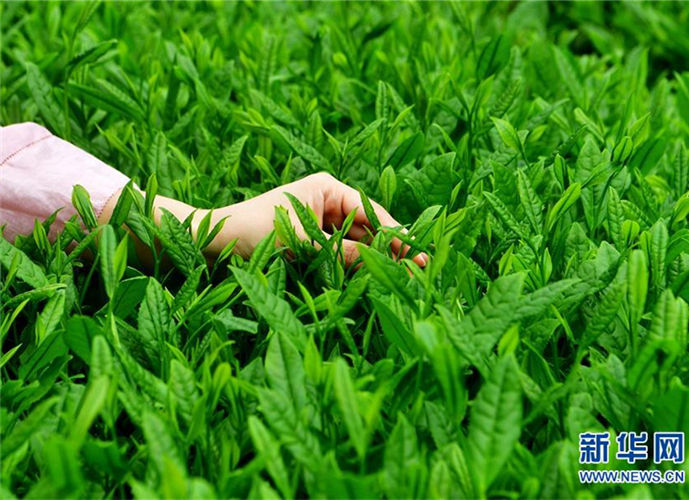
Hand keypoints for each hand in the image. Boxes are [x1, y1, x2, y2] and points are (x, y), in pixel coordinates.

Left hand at [208, 173, 427, 265]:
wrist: (212, 241)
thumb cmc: (254, 230)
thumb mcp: (303, 243)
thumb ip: (345, 254)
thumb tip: (384, 265)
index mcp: (326, 188)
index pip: (371, 211)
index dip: (396, 234)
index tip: (420, 253)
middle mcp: (326, 201)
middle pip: (368, 227)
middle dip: (390, 248)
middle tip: (419, 271)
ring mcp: (319, 221)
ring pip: (356, 242)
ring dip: (374, 259)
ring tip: (402, 278)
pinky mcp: (311, 240)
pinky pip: (340, 252)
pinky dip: (353, 265)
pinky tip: (371, 278)